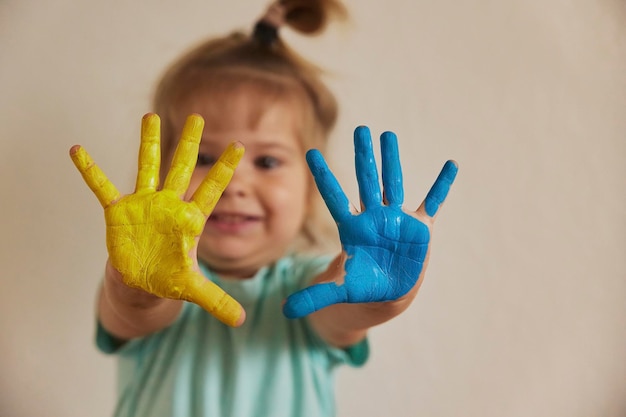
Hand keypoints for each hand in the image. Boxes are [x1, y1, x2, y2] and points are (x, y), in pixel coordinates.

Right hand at [70, 113, 245, 326]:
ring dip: (147, 143)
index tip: (239, 146)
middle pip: (181, 169)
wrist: (140, 282)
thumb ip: (216, 300)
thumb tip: (241, 321)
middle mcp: (168, 205)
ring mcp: (143, 205)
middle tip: (197, 116)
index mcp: (189, 220)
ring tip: (149, 115)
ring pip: (146, 168)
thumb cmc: (168, 279)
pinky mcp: (118, 212)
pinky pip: (102, 187)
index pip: (211, 190)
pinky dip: (90, 170)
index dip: (224, 170)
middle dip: (188, 144)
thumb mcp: (192, 289)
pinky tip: (76, 149)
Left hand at [283, 126, 457, 317]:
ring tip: (388, 135)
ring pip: (394, 185)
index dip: (324, 177)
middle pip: (367, 182)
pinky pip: (433, 202)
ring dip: (392, 162)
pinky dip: (442, 186)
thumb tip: (283, 310)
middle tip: (360, 130)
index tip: (310, 153)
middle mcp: (373, 218)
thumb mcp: (338, 291)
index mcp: (352, 229)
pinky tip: (451, 165)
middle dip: (364, 157)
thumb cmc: (360, 287)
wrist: (386, 293)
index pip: (335, 198)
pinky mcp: (419, 229)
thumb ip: (314, 296)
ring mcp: (396, 220)